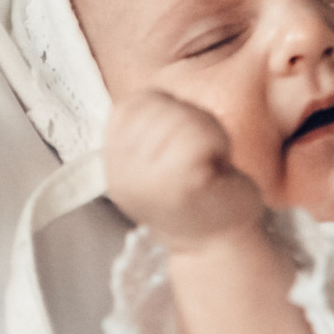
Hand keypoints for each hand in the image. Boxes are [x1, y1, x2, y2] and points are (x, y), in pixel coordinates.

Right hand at [105, 89, 265, 247]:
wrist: (220, 243)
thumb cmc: (195, 192)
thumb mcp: (157, 154)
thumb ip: (147, 124)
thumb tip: (149, 90)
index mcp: (112, 162)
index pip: (134, 105)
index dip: (167, 114)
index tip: (178, 148)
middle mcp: (121, 174)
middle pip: (161, 109)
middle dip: (190, 123)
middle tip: (199, 159)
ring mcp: (148, 182)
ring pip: (183, 119)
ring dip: (207, 134)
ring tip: (207, 164)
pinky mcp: (181, 187)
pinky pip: (201, 138)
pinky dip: (218, 145)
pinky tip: (217, 171)